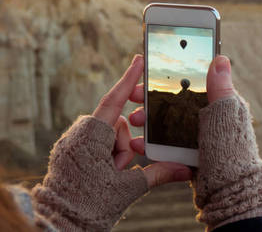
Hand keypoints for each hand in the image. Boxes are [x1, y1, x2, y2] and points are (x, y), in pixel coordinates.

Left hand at [31, 55, 191, 230]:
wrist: (60, 223)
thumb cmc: (89, 205)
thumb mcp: (127, 188)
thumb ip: (158, 173)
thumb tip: (187, 170)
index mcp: (91, 136)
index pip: (115, 100)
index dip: (129, 79)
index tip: (139, 60)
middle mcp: (81, 133)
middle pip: (118, 124)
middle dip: (127, 144)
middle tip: (121, 166)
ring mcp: (76, 141)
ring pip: (111, 136)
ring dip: (119, 153)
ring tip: (111, 175)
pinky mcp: (74, 149)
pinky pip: (100, 142)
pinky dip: (110, 154)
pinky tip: (107, 172)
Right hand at [128, 54, 234, 153]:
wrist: (227, 188)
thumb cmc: (229, 148)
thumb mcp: (225, 113)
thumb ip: (220, 87)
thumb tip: (221, 58)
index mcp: (221, 103)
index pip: (193, 81)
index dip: (170, 76)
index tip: (148, 72)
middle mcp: (209, 117)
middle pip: (176, 100)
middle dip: (152, 98)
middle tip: (133, 96)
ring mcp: (198, 136)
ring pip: (168, 122)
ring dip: (147, 119)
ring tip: (132, 121)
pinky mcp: (189, 153)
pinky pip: (167, 144)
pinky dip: (152, 143)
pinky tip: (138, 144)